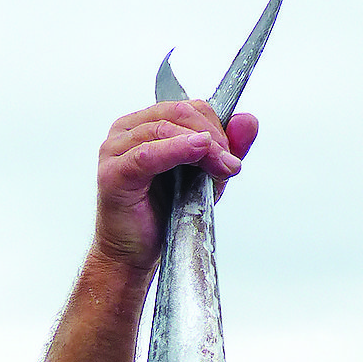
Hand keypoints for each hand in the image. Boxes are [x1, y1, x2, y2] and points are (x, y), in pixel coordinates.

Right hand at [93, 100, 258, 273]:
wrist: (136, 254)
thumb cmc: (165, 216)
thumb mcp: (207, 178)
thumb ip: (227, 150)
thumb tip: (249, 120)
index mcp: (146, 125)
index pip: (186, 107)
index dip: (215, 125)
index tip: (232, 155)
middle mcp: (127, 131)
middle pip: (177, 113)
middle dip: (211, 135)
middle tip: (230, 162)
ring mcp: (116, 149)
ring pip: (163, 128)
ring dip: (200, 145)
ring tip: (222, 165)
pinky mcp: (113, 173)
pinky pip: (146, 154)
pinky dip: (175, 150)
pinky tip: (197, 150)